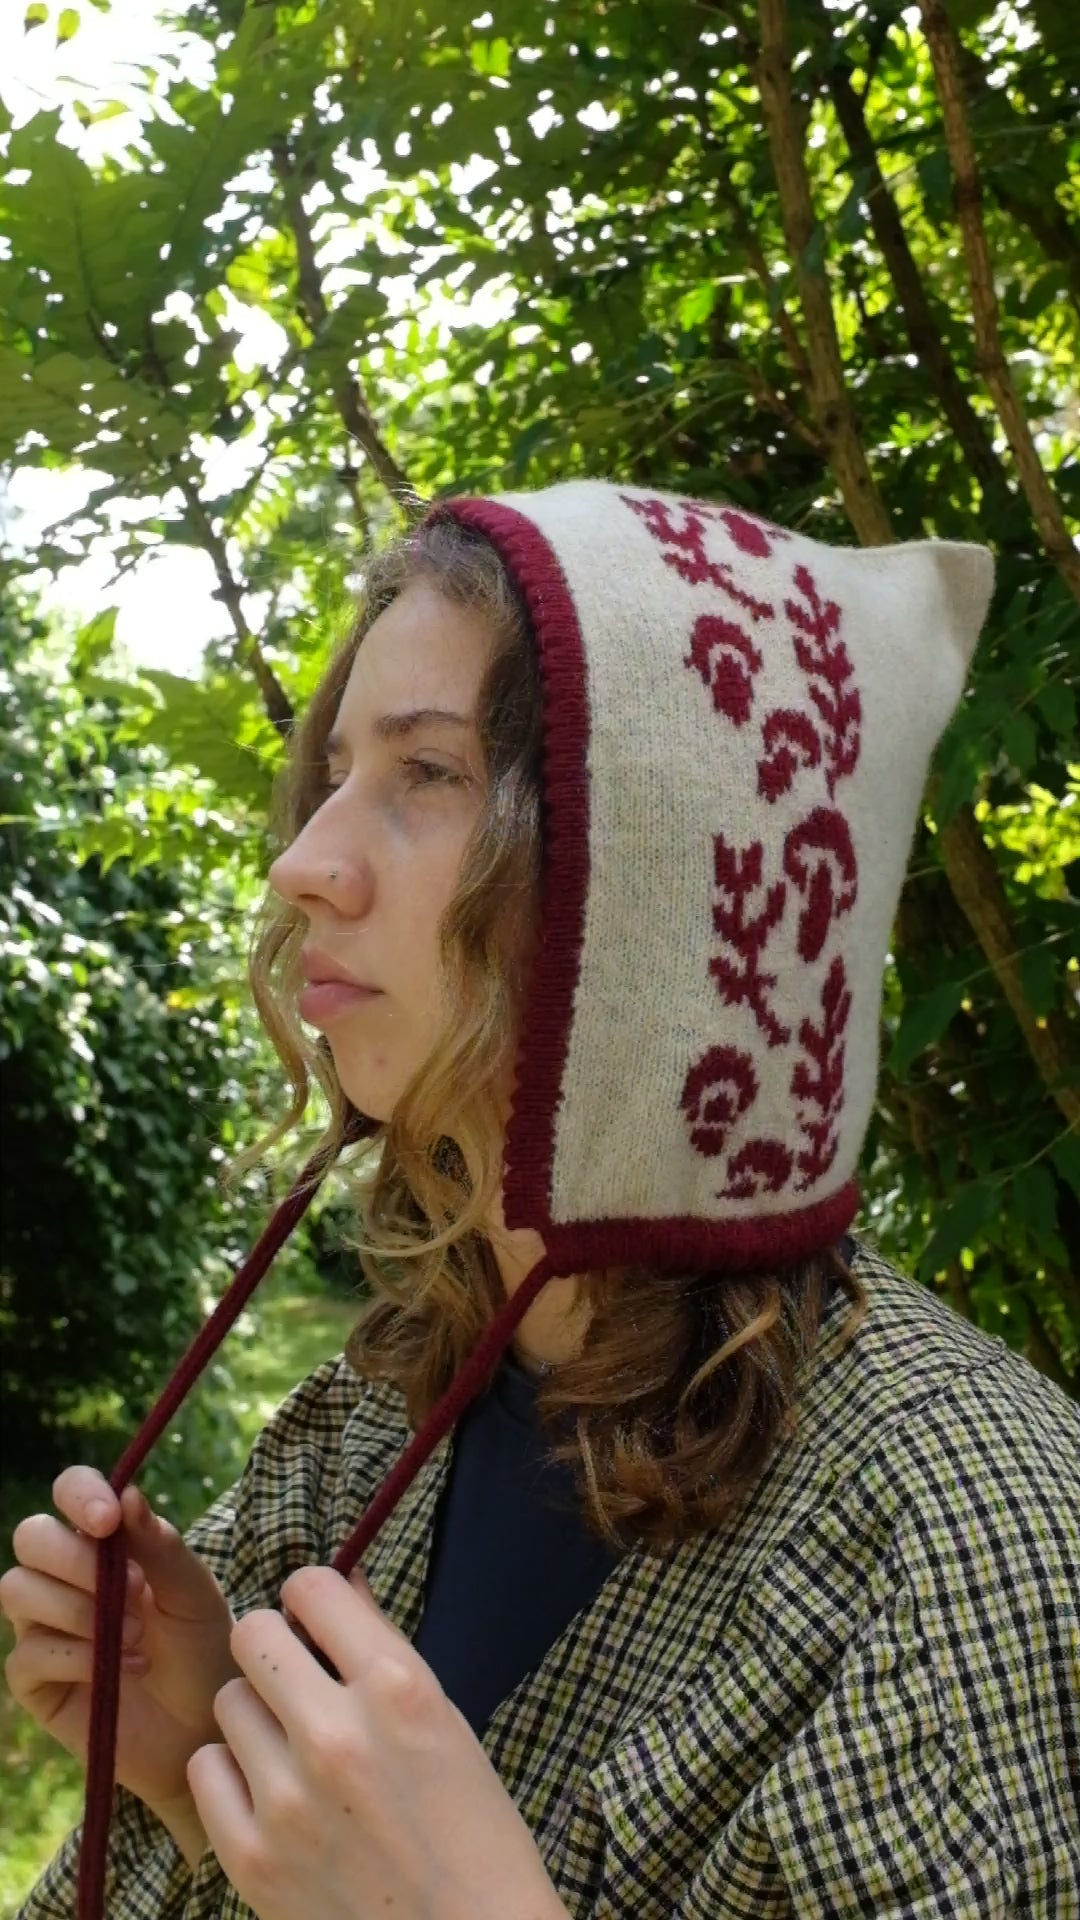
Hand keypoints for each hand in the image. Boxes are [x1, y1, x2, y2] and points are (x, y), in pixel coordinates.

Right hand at [2, 1468, 240, 1814]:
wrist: (204, 1729)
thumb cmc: (202, 1650)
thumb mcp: (194, 1593)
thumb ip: (160, 1546)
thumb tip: (128, 1496)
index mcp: (104, 1542)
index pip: (70, 1491)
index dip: (79, 1494)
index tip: (108, 1518)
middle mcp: (64, 1577)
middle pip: (31, 1537)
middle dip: (75, 1557)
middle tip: (133, 1586)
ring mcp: (44, 1627)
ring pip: (18, 1589)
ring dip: (78, 1608)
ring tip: (137, 1636)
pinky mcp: (36, 1682)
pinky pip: (27, 1654)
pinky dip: (77, 1657)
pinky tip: (125, 1669)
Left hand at [186, 1565, 569, 1919]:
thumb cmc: (471, 1827)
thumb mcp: (445, 1717)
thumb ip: (383, 1647)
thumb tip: (340, 1581)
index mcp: (399, 1688)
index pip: (313, 1587)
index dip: (312, 1599)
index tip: (317, 1623)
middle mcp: (338, 1734)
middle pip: (252, 1633)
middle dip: (274, 1650)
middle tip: (296, 1682)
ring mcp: (289, 1799)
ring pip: (227, 1702)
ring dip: (257, 1718)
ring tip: (294, 1753)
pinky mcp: (253, 1858)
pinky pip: (206, 1769)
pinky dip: (232, 1777)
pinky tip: (271, 1795)